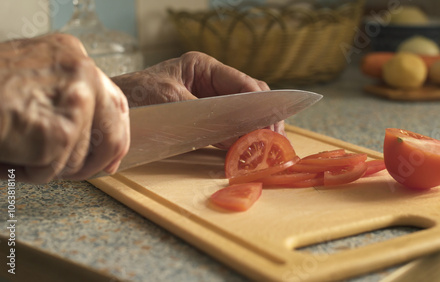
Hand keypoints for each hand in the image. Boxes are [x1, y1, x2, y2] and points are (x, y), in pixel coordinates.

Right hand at [0, 34, 129, 182]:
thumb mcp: (28, 78)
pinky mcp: (60, 132)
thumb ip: (63, 97)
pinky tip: (7, 153)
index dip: (116, 135)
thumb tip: (95, 135)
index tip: (110, 158)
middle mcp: (80, 71)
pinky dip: (26, 173)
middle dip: (95, 162)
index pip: (115, 102)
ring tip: (14, 147)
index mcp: (71, 55)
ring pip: (79, 158)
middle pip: (113, 133)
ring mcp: (74, 100)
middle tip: (75, 175)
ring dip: (46, 166)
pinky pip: (53, 171)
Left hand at [111, 51, 284, 147]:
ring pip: (240, 114)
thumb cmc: (134, 98)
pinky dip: (237, 139)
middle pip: (248, 99)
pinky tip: (246, 150)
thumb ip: (209, 120)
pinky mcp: (200, 120)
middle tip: (272, 142)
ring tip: (264, 149)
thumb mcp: (173, 105)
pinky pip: (226, 128)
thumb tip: (241, 141)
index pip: (243, 84)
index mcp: (203, 67)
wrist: (105, 113)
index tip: (271, 126)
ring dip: (253, 130)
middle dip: (263, 119)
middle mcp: (208, 82)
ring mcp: (206, 101)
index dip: (261, 106)